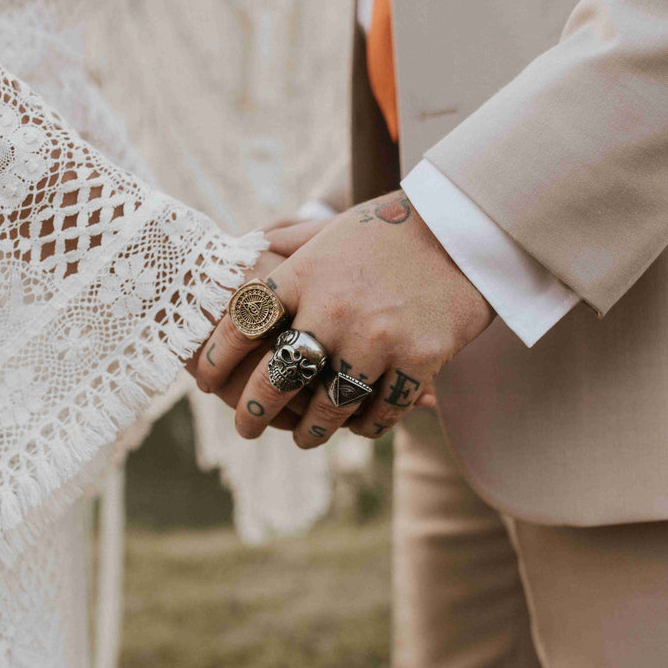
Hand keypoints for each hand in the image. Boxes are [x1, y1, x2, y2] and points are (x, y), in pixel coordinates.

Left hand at [195, 190, 493, 446]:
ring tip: (305, 439)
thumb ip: (288, 245)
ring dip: (313, 432)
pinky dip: (366, 427)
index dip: (216, 357)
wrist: (466, 228)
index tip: (202, 379)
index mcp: (306, 275)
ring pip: (330, 407)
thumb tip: (245, 247)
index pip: (243, 323)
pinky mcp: (420, 358)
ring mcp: (378, 336)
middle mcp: (334, 308)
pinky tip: (358, 428)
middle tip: (246, 427)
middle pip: (278, 377)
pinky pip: (381, 412)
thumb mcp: (331, 229)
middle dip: (254, 411)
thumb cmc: (392, 227)